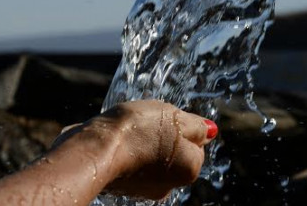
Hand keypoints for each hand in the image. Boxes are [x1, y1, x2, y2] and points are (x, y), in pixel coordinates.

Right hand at [52, 100, 217, 199]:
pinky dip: (126, 151)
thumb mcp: (175, 117)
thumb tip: (210, 131)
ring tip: (129, 131)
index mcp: (189, 169)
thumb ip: (197, 125)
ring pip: (151, 156)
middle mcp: (170, 185)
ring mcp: (145, 189)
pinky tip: (117, 141)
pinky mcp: (123, 186)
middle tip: (147, 123)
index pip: (195, 143)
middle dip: (162, 136)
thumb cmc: (138, 130)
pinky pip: (130, 163)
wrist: (95, 148)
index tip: (164, 119)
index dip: (180, 126)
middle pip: (173, 151)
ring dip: (143, 142)